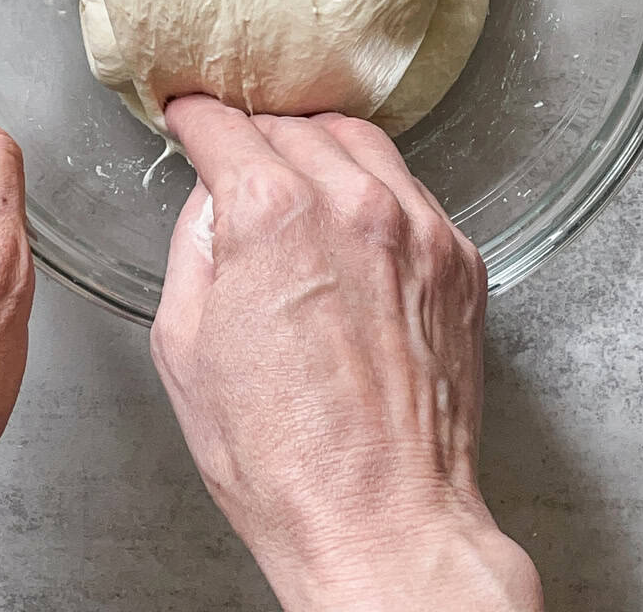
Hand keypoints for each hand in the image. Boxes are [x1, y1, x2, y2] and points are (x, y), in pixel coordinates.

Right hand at [152, 98, 542, 611]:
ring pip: (359, 142)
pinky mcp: (459, 259)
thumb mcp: (184, 346)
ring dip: (319, 150)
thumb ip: (194, 245)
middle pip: (292, 125)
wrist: (383, 523)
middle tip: (238, 163)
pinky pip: (410, 191)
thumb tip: (212, 198)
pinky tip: (354, 231)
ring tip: (298, 185)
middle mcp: (352, 202)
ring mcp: (417, 227)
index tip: (189, 119)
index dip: (196, 119)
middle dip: (256, 138)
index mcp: (272, 214)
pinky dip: (375, 193)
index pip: (225, 127)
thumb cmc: (282, 458)